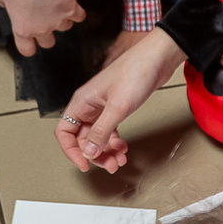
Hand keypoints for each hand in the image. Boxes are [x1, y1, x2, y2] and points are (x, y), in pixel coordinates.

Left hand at [0, 0, 83, 56]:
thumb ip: (3, 2)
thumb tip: (5, 2)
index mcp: (22, 29)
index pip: (26, 50)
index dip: (29, 46)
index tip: (30, 42)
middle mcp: (41, 29)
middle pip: (48, 43)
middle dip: (47, 33)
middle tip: (45, 21)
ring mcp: (58, 21)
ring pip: (65, 27)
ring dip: (62, 19)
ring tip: (57, 7)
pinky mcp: (71, 10)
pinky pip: (79, 16)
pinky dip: (77, 12)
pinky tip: (72, 5)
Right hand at [55, 30, 184, 173]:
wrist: (158, 58)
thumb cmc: (136, 72)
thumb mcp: (118, 106)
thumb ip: (102, 131)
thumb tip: (89, 152)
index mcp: (82, 102)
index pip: (65, 131)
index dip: (71, 151)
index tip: (85, 164)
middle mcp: (89, 106)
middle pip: (83, 138)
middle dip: (95, 154)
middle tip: (110, 165)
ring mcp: (103, 107)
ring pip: (97, 137)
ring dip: (106, 151)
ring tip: (120, 161)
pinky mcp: (116, 107)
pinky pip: (110, 131)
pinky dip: (116, 143)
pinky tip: (124, 149)